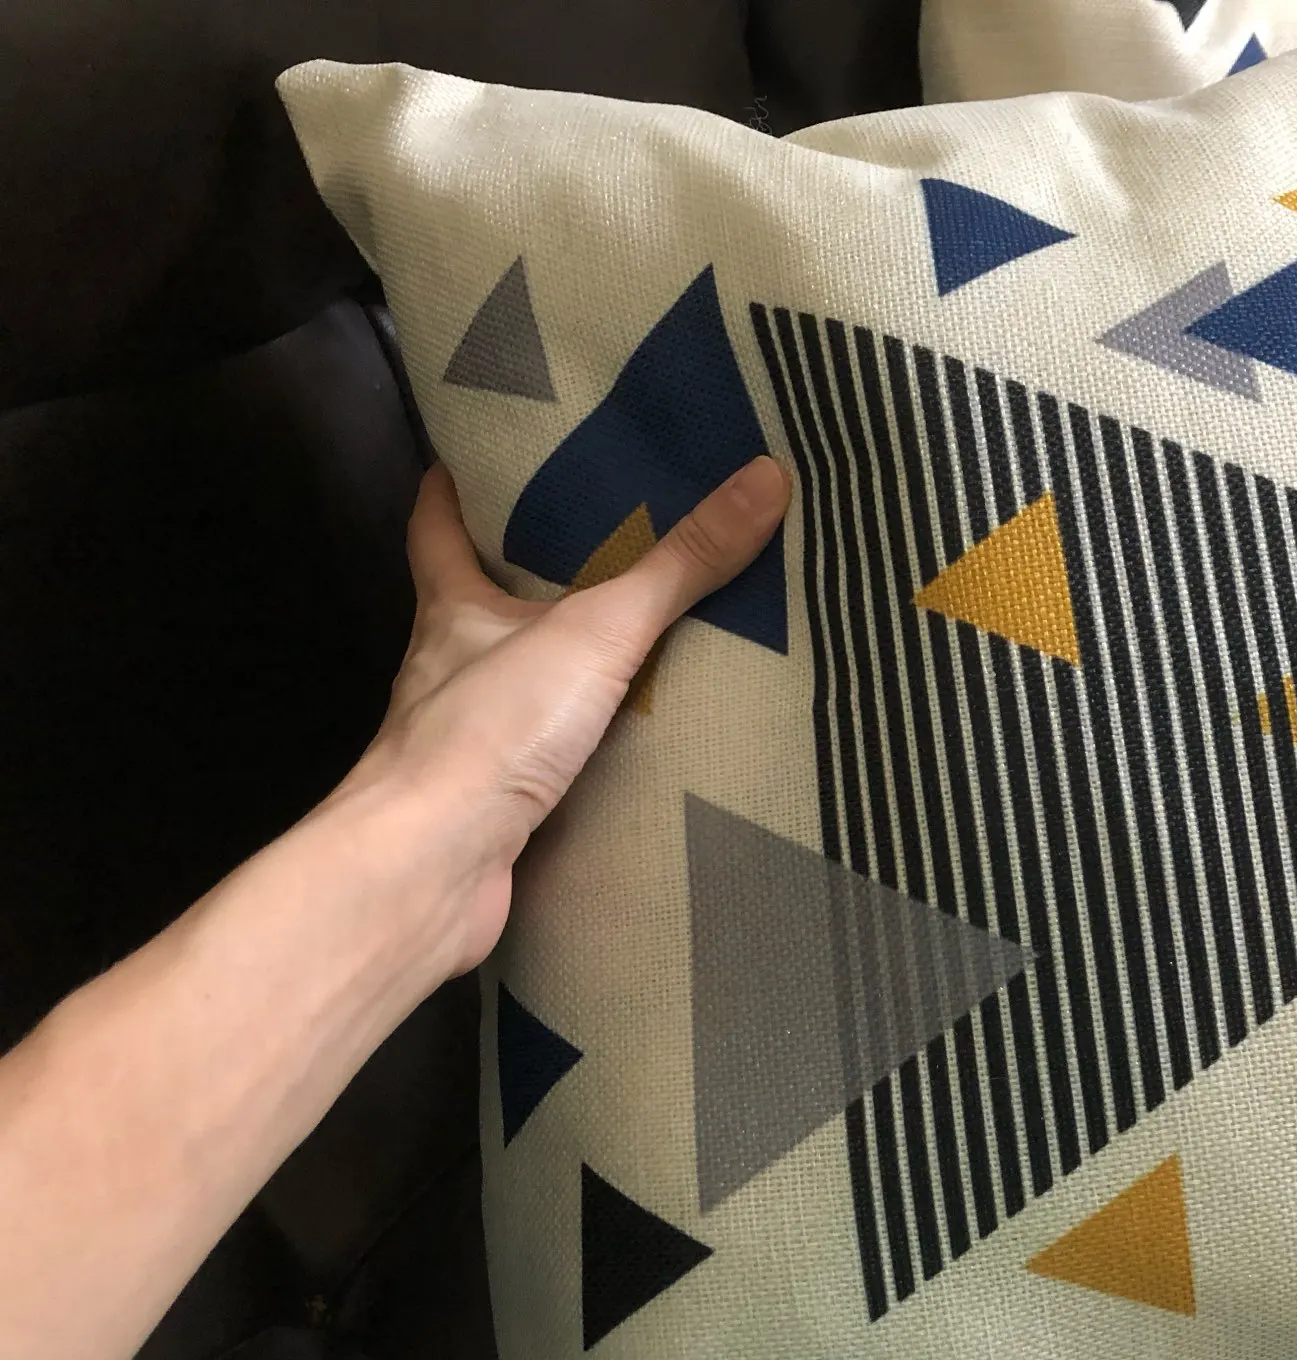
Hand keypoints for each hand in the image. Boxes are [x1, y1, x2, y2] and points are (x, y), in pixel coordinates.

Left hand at [337, 457, 788, 979]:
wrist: (432, 868)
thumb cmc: (489, 729)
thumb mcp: (598, 631)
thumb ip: (680, 566)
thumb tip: (765, 476)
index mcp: (452, 610)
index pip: (436, 529)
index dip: (451, 490)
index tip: (474, 456)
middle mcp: (447, 672)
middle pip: (477, 605)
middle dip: (523, 577)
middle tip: (593, 543)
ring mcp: (466, 744)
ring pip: (512, 687)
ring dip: (557, 669)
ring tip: (632, 643)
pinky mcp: (492, 809)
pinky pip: (542, 763)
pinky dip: (577, 751)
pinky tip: (624, 748)